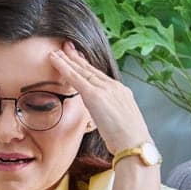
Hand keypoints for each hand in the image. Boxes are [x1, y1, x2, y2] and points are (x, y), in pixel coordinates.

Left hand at [48, 40, 152, 155]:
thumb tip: (101, 118)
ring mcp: (106, 89)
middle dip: (77, 58)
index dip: (87, 67)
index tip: (79, 59)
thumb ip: (110, 115)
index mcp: (121, 92)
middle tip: (66, 46)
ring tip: (56, 51)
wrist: (135, 143)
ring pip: (82, 71)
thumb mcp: (120, 122)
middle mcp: (114, 86)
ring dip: (67, 60)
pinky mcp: (96, 95)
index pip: (100, 77)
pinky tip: (55, 60)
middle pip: (91, 69)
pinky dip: (64, 68)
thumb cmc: (129, 140)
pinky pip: (76, 78)